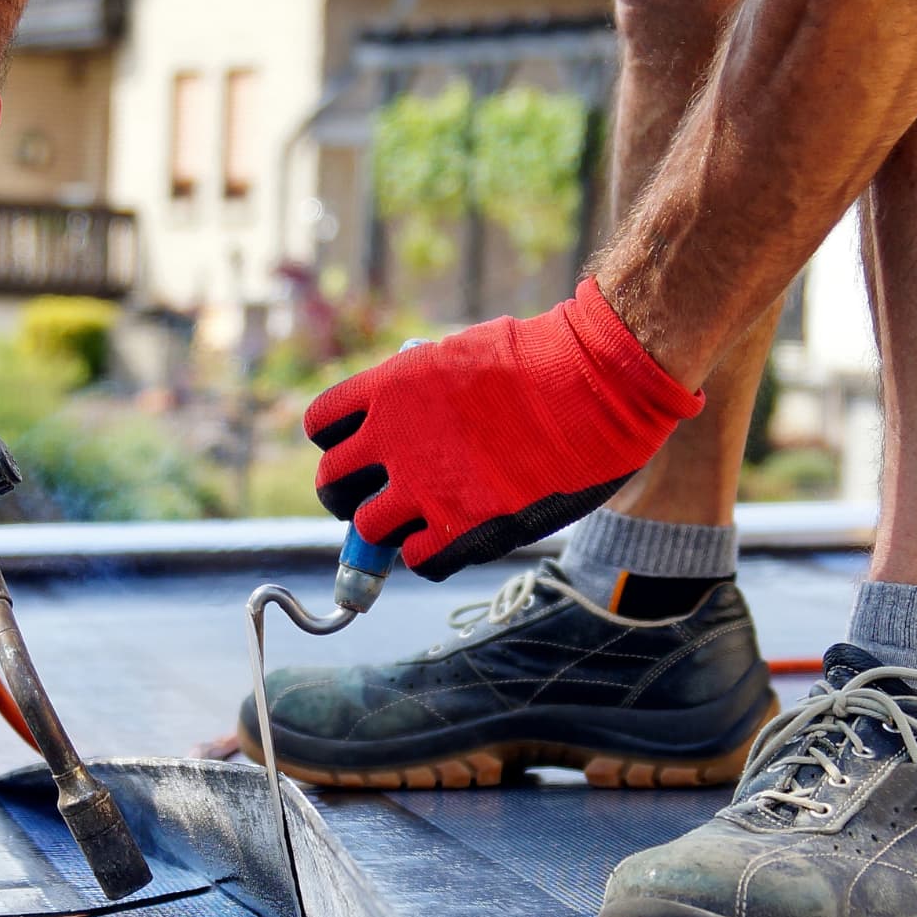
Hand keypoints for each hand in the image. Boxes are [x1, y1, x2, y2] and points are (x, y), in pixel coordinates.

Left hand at [304, 279, 704, 580]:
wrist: (595, 386)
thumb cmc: (544, 362)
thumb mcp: (460, 356)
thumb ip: (420, 393)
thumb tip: (403, 421)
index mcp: (389, 388)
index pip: (321, 425)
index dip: (338, 442)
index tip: (360, 449)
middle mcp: (392, 439)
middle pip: (331, 484)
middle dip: (348, 494)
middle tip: (376, 497)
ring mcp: (423, 487)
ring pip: (368, 531)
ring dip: (388, 529)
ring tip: (420, 521)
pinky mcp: (460, 528)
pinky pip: (417, 560)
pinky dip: (428, 554)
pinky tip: (451, 538)